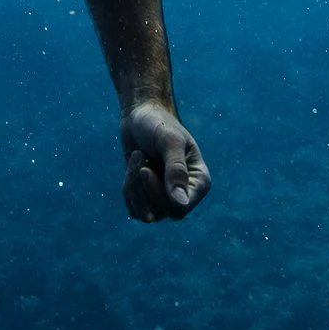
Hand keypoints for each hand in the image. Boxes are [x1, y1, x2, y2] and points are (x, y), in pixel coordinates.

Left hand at [121, 99, 210, 222]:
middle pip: (164, 213)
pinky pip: (134, 209)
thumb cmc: (159, 123)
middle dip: (144, 189)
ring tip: (137, 156)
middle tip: (140, 159)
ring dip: (134, 186)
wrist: (140, 115)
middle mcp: (185, 194)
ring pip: (146, 214)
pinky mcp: (148, 198)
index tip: (145, 171)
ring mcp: (166, 198)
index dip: (160, 195)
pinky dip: (128, 188)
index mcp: (199, 181)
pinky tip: (132, 165)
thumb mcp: (169, 141)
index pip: (181, 207)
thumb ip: (176, 170)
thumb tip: (181, 203)